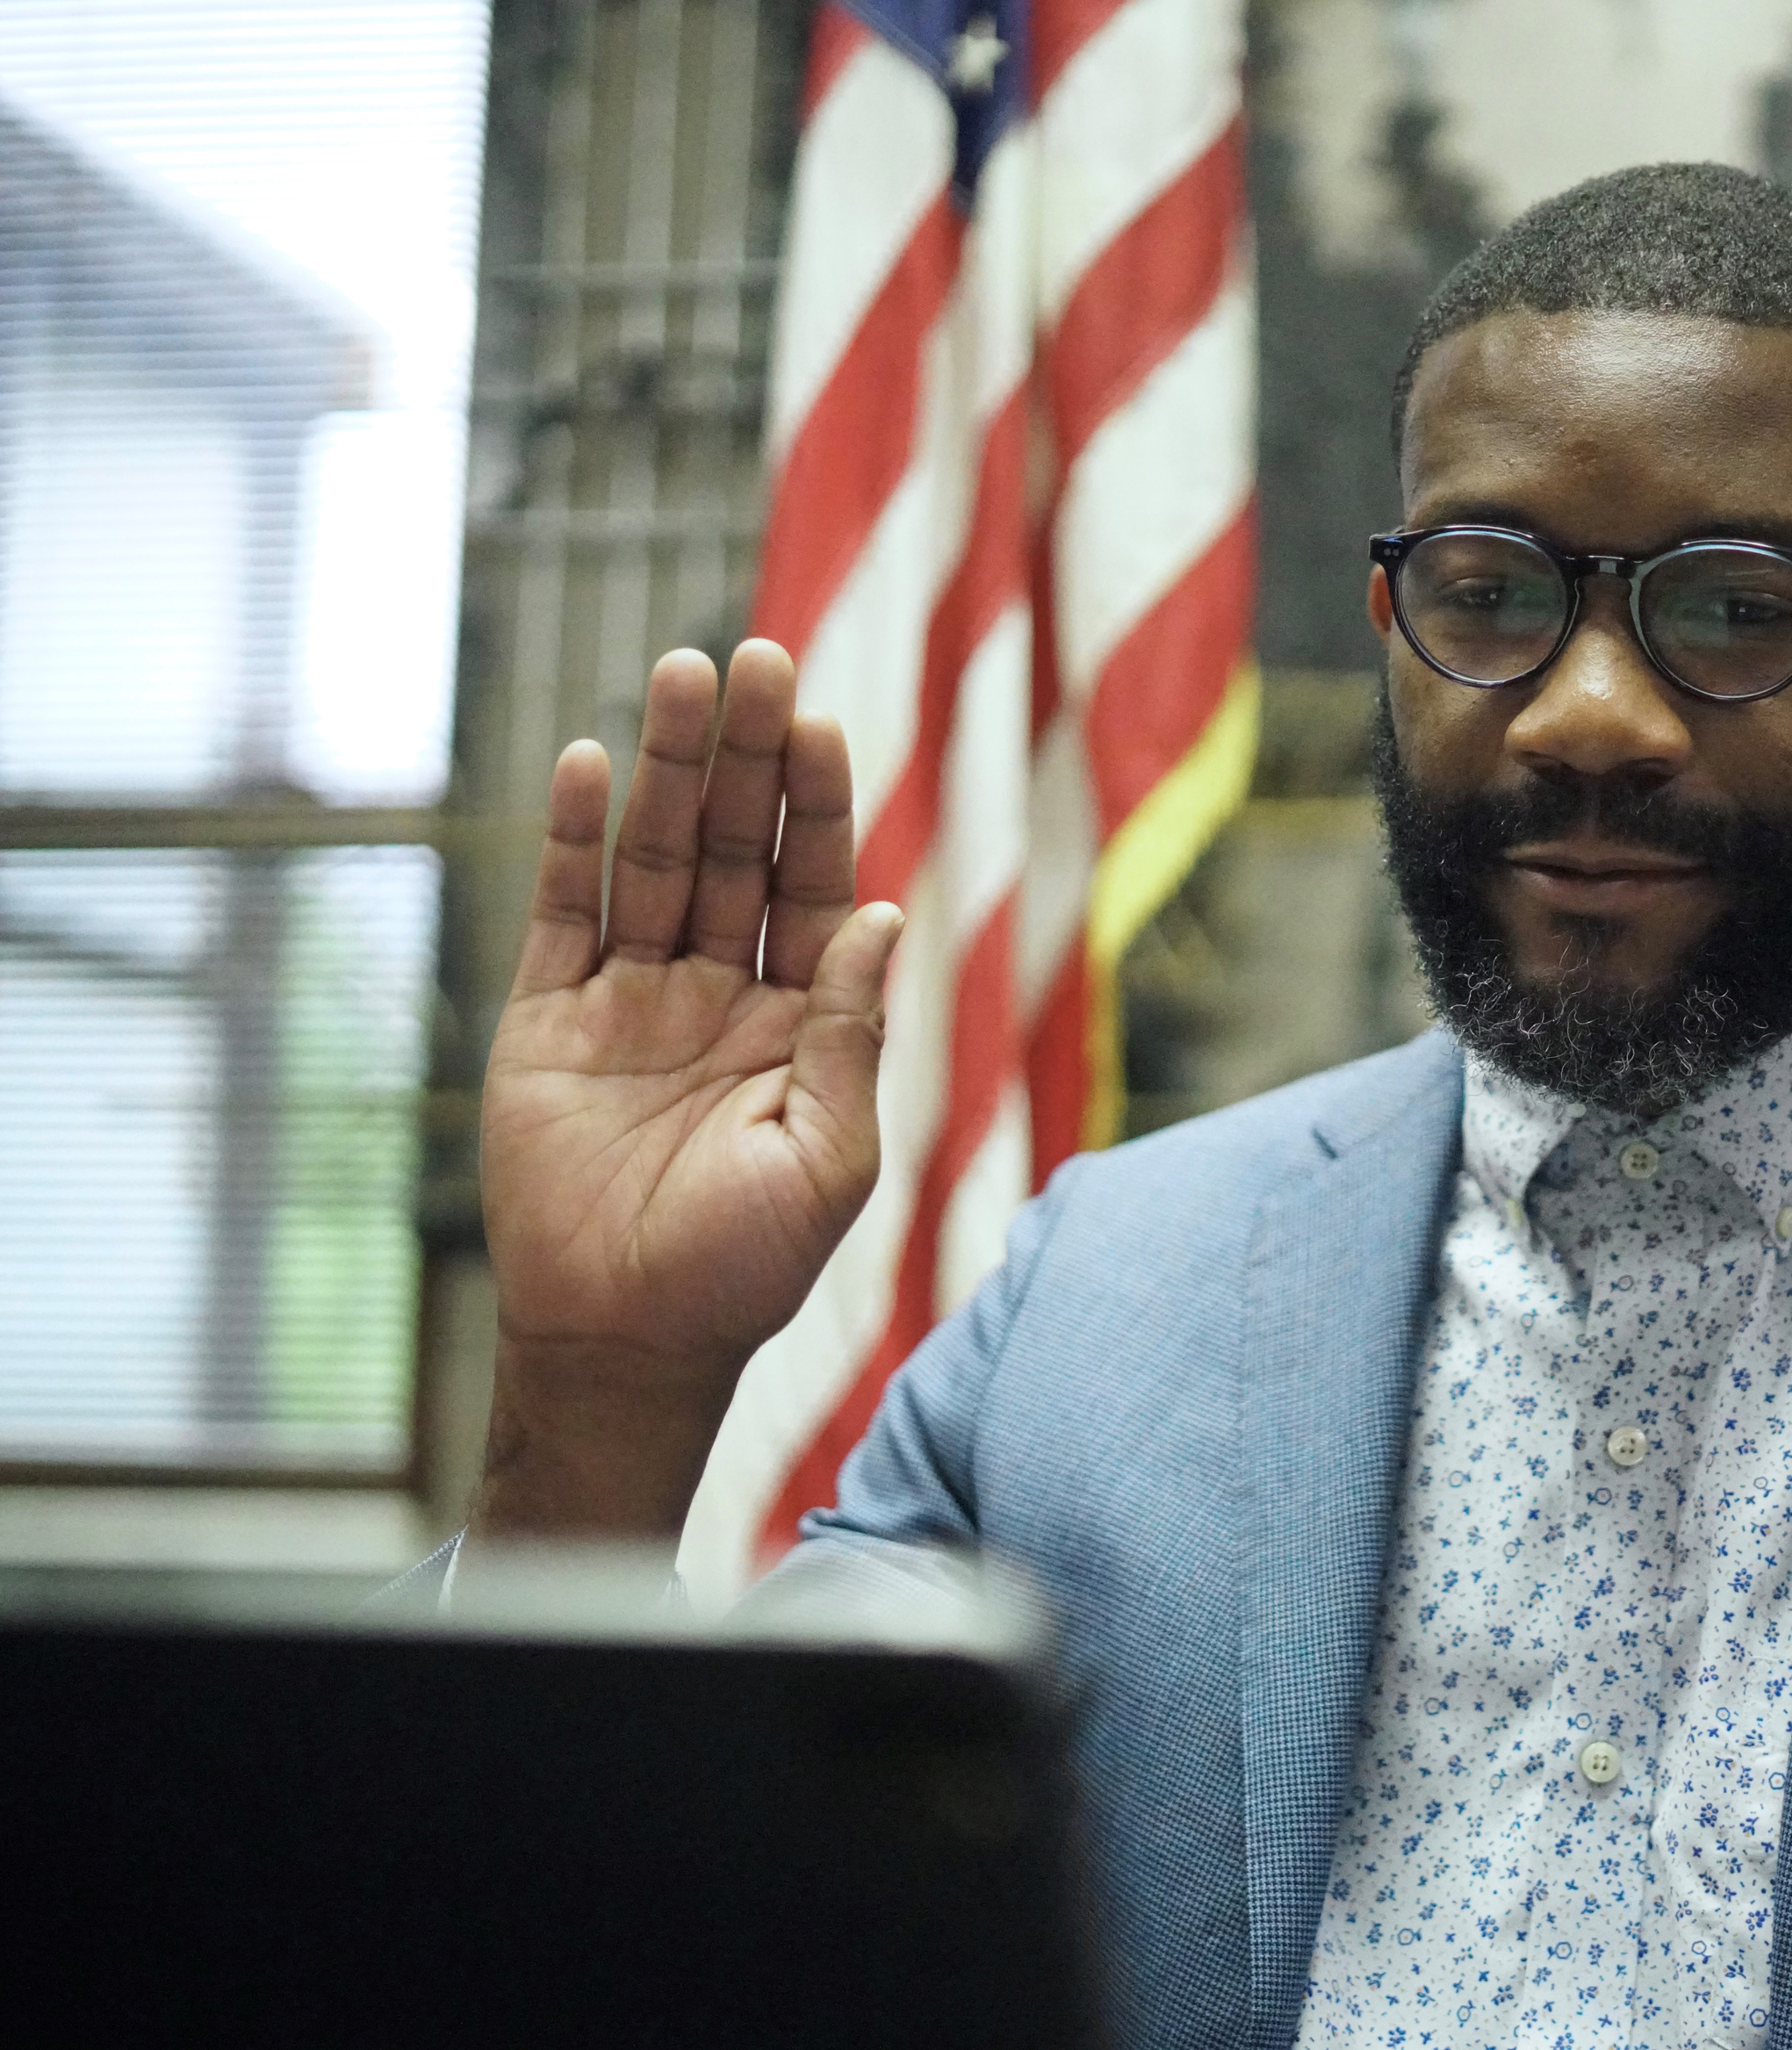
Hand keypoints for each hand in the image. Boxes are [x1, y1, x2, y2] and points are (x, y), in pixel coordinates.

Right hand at [471, 640, 900, 1539]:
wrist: (628, 1341)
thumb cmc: (747, 1266)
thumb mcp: (828, 1152)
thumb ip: (847, 1031)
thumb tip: (882, 914)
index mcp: (799, 1019)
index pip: (815, 885)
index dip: (817, 806)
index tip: (820, 722)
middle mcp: (719, 991)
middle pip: (737, 848)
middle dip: (746, 757)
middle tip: (755, 655)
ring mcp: (633, 999)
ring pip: (654, 857)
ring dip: (667, 768)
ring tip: (680, 673)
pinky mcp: (550, 1021)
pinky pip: (565, 913)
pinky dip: (572, 838)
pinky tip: (584, 760)